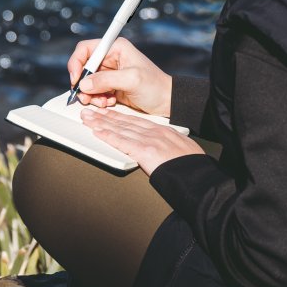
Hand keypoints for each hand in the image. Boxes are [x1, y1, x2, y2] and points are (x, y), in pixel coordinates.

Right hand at [67, 37, 171, 116]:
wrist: (166, 102)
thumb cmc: (156, 86)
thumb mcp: (131, 80)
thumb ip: (106, 80)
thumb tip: (84, 84)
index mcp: (116, 48)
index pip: (86, 49)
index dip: (77, 63)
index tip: (76, 79)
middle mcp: (111, 58)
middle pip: (84, 68)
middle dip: (83, 84)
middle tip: (87, 97)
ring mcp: (110, 73)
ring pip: (87, 82)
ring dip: (90, 94)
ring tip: (102, 102)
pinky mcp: (111, 86)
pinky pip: (95, 92)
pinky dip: (97, 99)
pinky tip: (109, 103)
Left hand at [80, 106, 204, 175]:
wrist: (198, 175)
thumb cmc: (193, 166)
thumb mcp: (184, 149)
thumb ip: (170, 147)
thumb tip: (164, 150)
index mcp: (164, 131)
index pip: (136, 121)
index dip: (119, 116)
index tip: (108, 113)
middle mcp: (155, 132)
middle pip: (125, 122)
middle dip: (105, 117)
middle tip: (91, 112)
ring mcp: (149, 140)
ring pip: (120, 129)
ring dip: (101, 123)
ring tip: (88, 119)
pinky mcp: (144, 151)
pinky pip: (121, 142)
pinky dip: (108, 136)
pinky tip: (97, 132)